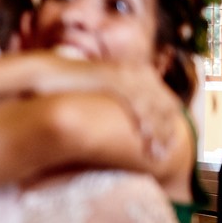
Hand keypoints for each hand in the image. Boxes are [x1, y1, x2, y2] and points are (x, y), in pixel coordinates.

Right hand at [33, 54, 179, 157]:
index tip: (171, 142)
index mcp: (136, 72)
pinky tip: (146, 138)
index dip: (170, 121)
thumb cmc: (74, 86)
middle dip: (167, 130)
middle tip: (167, 151)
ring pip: (152, 106)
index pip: (164, 98)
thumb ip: (119, 102)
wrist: (50, 72)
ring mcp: (125, 74)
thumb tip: (128, 121)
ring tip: (158, 152)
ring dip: (158, 131)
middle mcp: (135, 70)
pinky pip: (135, 103)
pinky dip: (144, 121)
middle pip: (164, 102)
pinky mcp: (113, 80)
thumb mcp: (103, 93)